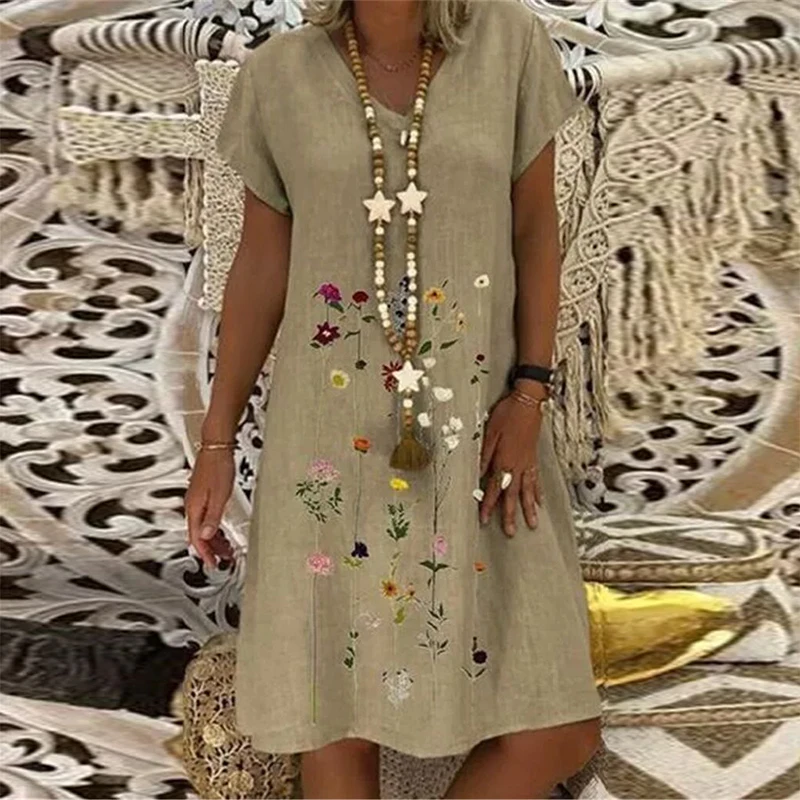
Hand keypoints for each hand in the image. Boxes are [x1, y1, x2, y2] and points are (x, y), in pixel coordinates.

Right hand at [184, 449, 235, 569]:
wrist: (216, 448)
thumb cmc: (218, 467)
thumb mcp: (219, 496)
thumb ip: (212, 518)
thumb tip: (206, 536)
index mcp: (194, 508)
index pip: (196, 538)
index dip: (205, 553)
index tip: (213, 563)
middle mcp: (192, 505)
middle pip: (198, 535)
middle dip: (210, 549)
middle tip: (223, 557)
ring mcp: (197, 500)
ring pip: (202, 527)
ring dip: (213, 539)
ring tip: (225, 547)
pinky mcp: (203, 495)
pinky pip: (205, 518)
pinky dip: (213, 527)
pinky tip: (222, 529)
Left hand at [479, 393, 542, 536]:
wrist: (528, 401)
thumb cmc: (507, 414)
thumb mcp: (490, 432)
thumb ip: (484, 455)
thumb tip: (478, 474)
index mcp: (503, 460)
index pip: (493, 488)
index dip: (489, 504)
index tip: (484, 519)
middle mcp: (517, 465)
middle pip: (512, 495)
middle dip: (510, 514)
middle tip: (510, 533)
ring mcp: (528, 463)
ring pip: (528, 491)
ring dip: (529, 509)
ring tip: (532, 525)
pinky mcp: (534, 458)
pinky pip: (536, 479)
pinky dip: (538, 492)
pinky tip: (540, 502)